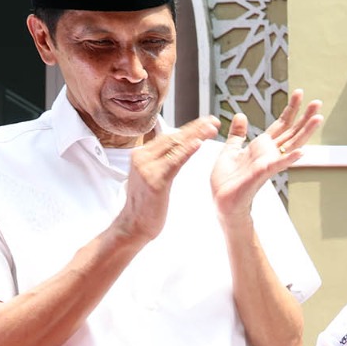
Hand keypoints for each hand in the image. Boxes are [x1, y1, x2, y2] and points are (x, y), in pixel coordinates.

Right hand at [113, 116, 220, 243]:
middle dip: (195, 128)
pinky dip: (187, 151)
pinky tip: (198, 143)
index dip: (189, 128)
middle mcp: (141, 157)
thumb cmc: (145, 204)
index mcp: (141, 154)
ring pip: (175, 146)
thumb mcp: (150, 176)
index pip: (168, 137)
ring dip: (196, 135)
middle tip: (213, 120)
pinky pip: (174, 162)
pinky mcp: (154, 180)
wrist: (133, 225)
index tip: (205, 121)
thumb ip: (159, 161)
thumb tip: (173, 150)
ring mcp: (146, 168)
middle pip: (173, 137)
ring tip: (212, 128)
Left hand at [209, 89, 323, 221]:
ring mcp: (269, 163)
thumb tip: (241, 116)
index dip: (291, 109)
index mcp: (262, 146)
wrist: (223, 200)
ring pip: (291, 144)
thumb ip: (238, 134)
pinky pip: (279, 164)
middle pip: (292, 131)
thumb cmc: (228, 180)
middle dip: (304, 116)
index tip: (300, 93)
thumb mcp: (230, 150)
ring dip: (306, 131)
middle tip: (317, 101)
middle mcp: (270, 153)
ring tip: (318, 118)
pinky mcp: (263, 173)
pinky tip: (302, 152)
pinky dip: (291, 159)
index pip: (281, 124)